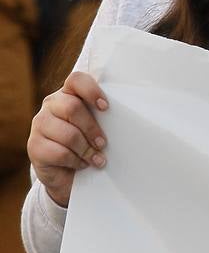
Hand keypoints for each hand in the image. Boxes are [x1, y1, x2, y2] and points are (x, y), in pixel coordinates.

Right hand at [27, 71, 108, 207]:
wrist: (67, 172)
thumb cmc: (89, 143)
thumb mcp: (98, 126)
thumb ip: (105, 117)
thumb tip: (130, 118)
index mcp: (68, 94)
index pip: (76, 80)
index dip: (91, 91)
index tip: (106, 107)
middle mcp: (51, 105)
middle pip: (72, 108)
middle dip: (92, 129)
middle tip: (103, 143)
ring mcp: (39, 124)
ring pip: (67, 134)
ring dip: (86, 149)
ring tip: (97, 159)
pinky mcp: (34, 146)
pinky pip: (59, 152)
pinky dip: (75, 161)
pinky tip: (81, 164)